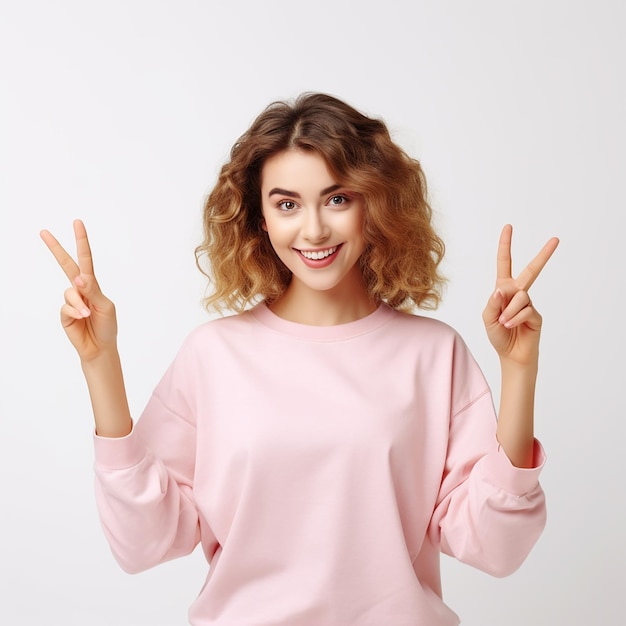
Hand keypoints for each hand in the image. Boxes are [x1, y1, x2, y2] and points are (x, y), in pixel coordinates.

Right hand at [40, 220, 117, 361]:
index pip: (85, 259)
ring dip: (80, 303)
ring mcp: (71, 300)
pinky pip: (66, 307)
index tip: (77, 223)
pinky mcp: (63, 312)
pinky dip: (75, 312)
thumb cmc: (107, 325)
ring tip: (88, 315)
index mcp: (92, 284)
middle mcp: (80, 289)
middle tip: (43, 232)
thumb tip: (78, 277)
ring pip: (70, 292)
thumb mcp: (105, 306)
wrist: (100, 347)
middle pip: (67, 265)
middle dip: (56, 248)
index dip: (81, 241)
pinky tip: (81, 319)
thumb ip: (92, 291)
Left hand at [482, 224, 558, 365]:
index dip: (505, 246)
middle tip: (556, 239)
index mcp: (503, 290)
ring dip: (509, 310)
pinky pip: (525, 310)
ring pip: (520, 296)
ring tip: (503, 322)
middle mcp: (518, 293)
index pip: (505, 264)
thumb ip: (492, 303)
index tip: (508, 227)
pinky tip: (511, 326)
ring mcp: (528, 303)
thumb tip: (501, 290)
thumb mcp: (487, 318)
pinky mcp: (536, 315)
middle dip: (544, 255)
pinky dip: (514, 319)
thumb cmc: (498, 335)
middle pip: (531, 270)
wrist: (511, 354)